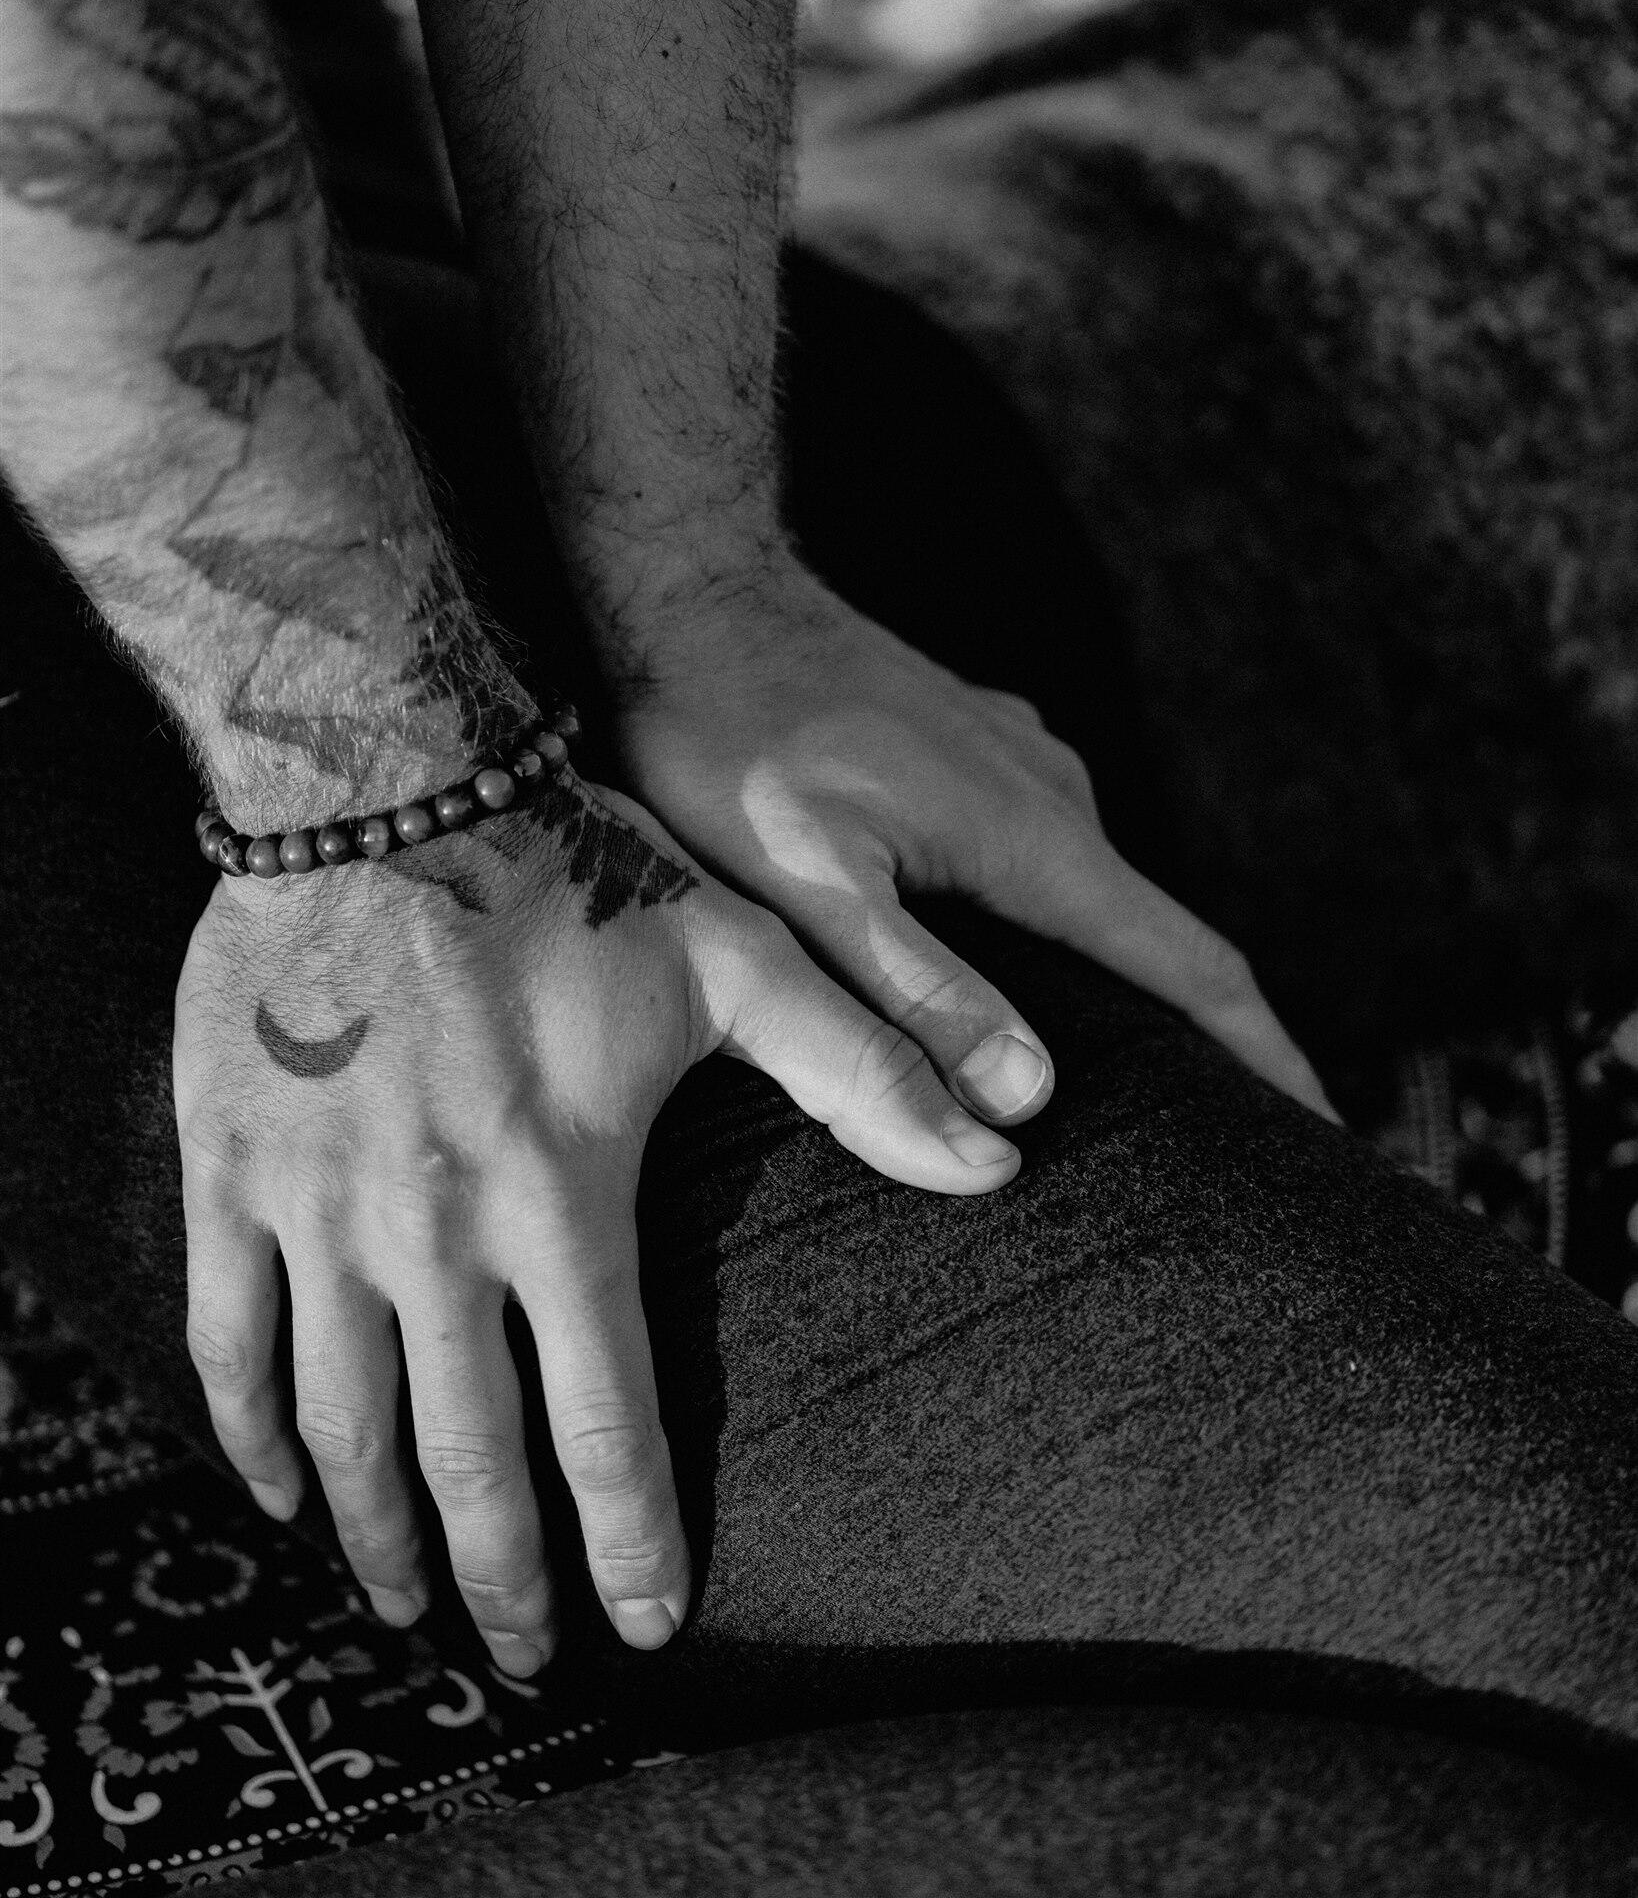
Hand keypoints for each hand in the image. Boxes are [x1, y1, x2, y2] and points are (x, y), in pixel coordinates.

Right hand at [174, 773, 1020, 1672]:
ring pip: (341, 1427)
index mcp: (562, 1197)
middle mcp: (432, 1230)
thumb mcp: (740, 961)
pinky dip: (251, 1435)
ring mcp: (317, 1207)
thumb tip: (1005, 1160)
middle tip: (526, 1655)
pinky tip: (289, 1491)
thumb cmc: (571, 870)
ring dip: (384, 1537)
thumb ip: (871, 1072)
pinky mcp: (230, 1168)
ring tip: (415, 1602)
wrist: (383, 780)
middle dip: (502, 1582)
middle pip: (468, 1460)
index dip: (632, 1542)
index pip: (605, 1424)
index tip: (654, 1622)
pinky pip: (227, 1339)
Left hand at [612, 562, 1336, 1125]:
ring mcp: (1016, 764)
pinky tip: (1024, 972)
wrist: (694, 584)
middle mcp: (1051, 795)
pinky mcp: (972, 753)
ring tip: (1139, 1082)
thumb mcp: (809, 884)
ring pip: (1097, 900)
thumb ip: (916, 991)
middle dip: (1212, 1045)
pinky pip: (1046, 858)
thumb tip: (1034, 1096)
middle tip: (1240, 1150)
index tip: (1328, 1142)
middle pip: (1159, 941)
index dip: (1266, 1063)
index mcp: (1033, 838)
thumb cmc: (726, 736)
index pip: (1191, 967)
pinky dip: (1061, 930)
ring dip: (1128, 985)